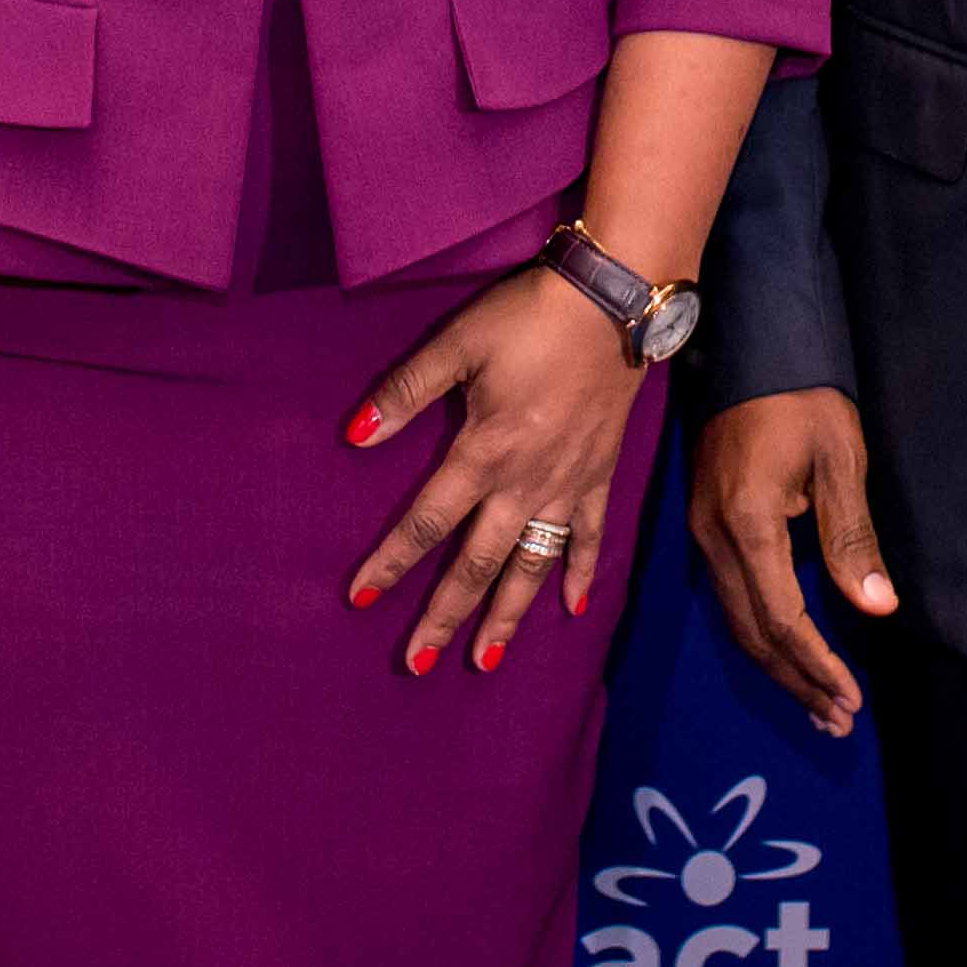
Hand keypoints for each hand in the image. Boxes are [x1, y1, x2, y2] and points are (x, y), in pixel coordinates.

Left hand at [346, 268, 642, 678]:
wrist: (613, 302)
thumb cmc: (527, 318)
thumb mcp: (457, 344)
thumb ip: (405, 393)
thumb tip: (353, 436)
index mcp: (483, 452)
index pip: (426, 522)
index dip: (390, 563)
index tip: (360, 600)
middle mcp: (524, 483)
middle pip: (477, 563)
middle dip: (444, 616)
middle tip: (416, 664)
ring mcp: (567, 485)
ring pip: (532, 565)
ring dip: (507, 615)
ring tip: (485, 660)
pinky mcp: (600, 475)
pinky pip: (592, 537)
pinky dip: (581, 574)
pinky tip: (571, 611)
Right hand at [687, 388, 896, 737]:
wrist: (754, 345)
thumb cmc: (805, 397)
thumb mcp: (841, 459)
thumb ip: (853, 538)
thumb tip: (877, 609)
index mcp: (748, 522)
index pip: (782, 618)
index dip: (816, 665)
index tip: (851, 699)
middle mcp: (714, 536)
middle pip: (753, 632)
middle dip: (797, 681)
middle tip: (838, 721)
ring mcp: (702, 531)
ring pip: (737, 620)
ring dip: (778, 666)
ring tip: (819, 704)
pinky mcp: (704, 523)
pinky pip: (730, 597)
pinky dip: (761, 634)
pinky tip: (786, 653)